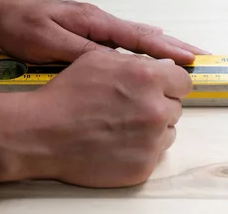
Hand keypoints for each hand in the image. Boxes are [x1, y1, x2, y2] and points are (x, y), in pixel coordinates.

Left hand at [0, 0, 207, 64]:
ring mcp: (92, 26)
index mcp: (94, 22)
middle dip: (173, 47)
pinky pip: (120, 43)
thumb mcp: (50, 43)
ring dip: (160, 50)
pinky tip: (145, 57)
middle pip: (144, 36)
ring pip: (134, 39)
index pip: (139, 37)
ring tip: (183, 59)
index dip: (168, 49)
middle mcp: (98, 22)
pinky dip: (140, 50)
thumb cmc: (21, 27)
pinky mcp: (83, 33)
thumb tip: (119, 64)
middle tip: (201, 58)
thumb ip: (83, 54)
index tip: (194, 58)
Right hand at [18, 50, 191, 187]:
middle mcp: (155, 108)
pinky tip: (117, 142)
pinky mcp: (143, 166)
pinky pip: (154, 154)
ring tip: (120, 126)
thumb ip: (137, 61)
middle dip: (157, 104)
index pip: (183, 81)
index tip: (160, 88)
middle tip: (129, 107)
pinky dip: (140, 149)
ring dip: (152, 128)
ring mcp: (152, 140)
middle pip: (175, 106)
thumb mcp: (98, 60)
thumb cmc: (66, 96)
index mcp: (148, 77)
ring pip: (168, 131)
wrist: (43, 133)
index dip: (169, 84)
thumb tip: (164, 68)